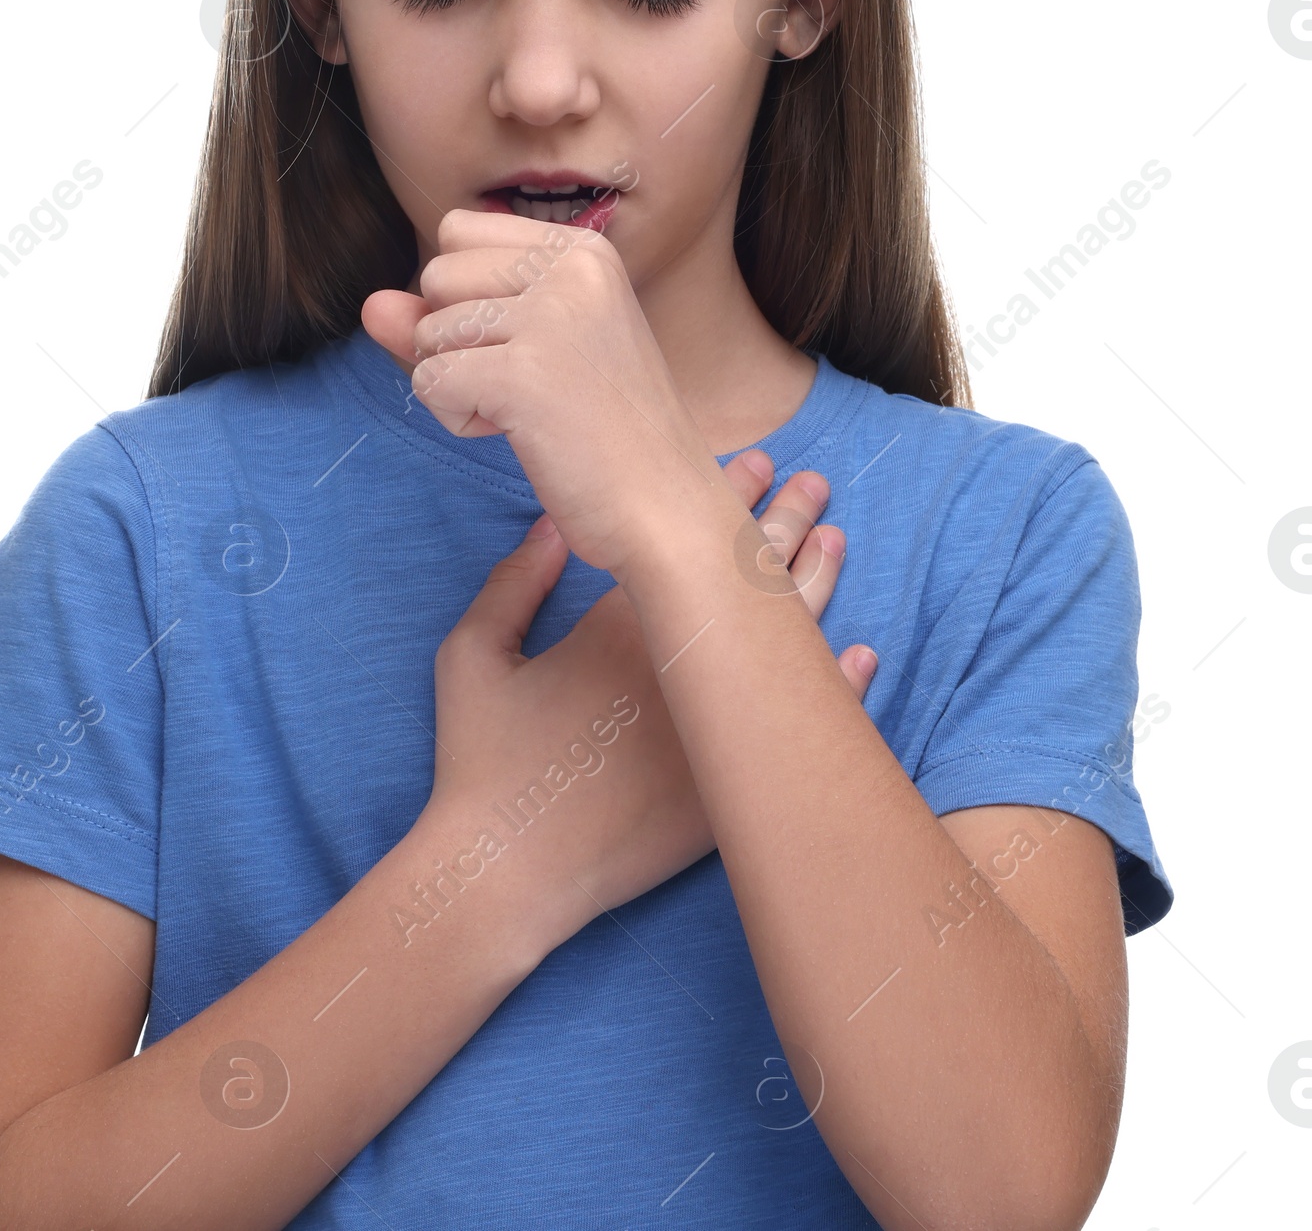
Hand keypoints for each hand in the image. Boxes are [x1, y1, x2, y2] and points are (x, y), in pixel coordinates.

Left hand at [364, 209, 718, 577]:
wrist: (666, 508)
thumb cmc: (601, 433)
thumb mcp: (526, 352)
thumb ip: (446, 317)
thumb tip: (371, 305)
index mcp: (584, 249)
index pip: (457, 233)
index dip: (469, 299)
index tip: (531, 347)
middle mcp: (572, 267)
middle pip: (436, 275)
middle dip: (459, 341)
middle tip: (533, 385)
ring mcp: (551, 317)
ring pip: (427, 332)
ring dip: (461, 385)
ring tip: (533, 412)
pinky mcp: (524, 374)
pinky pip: (429, 382)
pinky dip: (459, 420)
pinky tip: (519, 434)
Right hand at [415, 452, 873, 952]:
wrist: (504, 873)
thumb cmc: (479, 761)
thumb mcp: (474, 654)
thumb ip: (514, 582)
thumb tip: (554, 524)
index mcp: (617, 628)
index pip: (686, 542)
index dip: (727, 495)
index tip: (754, 461)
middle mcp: (678, 668)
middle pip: (746, 579)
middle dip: (785, 521)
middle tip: (813, 482)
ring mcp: (712, 732)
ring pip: (783, 639)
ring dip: (816, 583)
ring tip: (837, 537)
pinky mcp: (729, 790)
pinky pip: (798, 730)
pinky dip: (834, 689)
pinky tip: (860, 654)